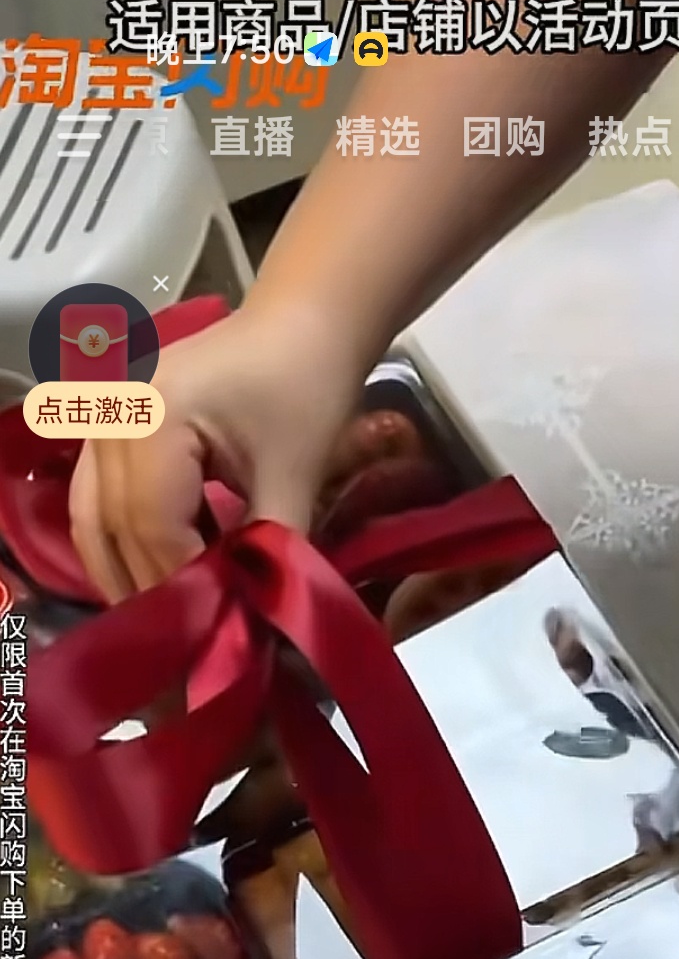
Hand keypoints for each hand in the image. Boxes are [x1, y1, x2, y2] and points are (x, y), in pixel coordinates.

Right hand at [69, 301, 361, 600]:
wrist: (301, 320)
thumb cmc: (305, 383)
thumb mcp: (296, 472)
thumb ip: (273, 547)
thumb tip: (260, 616)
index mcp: (152, 418)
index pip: (154, 526)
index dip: (185, 584)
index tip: (222, 627)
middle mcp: (112, 418)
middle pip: (116, 528)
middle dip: (157, 587)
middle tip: (196, 637)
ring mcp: (104, 421)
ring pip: (94, 519)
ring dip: (128, 573)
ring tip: (174, 618)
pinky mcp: (112, 430)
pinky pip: (100, 500)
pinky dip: (127, 543)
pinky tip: (166, 575)